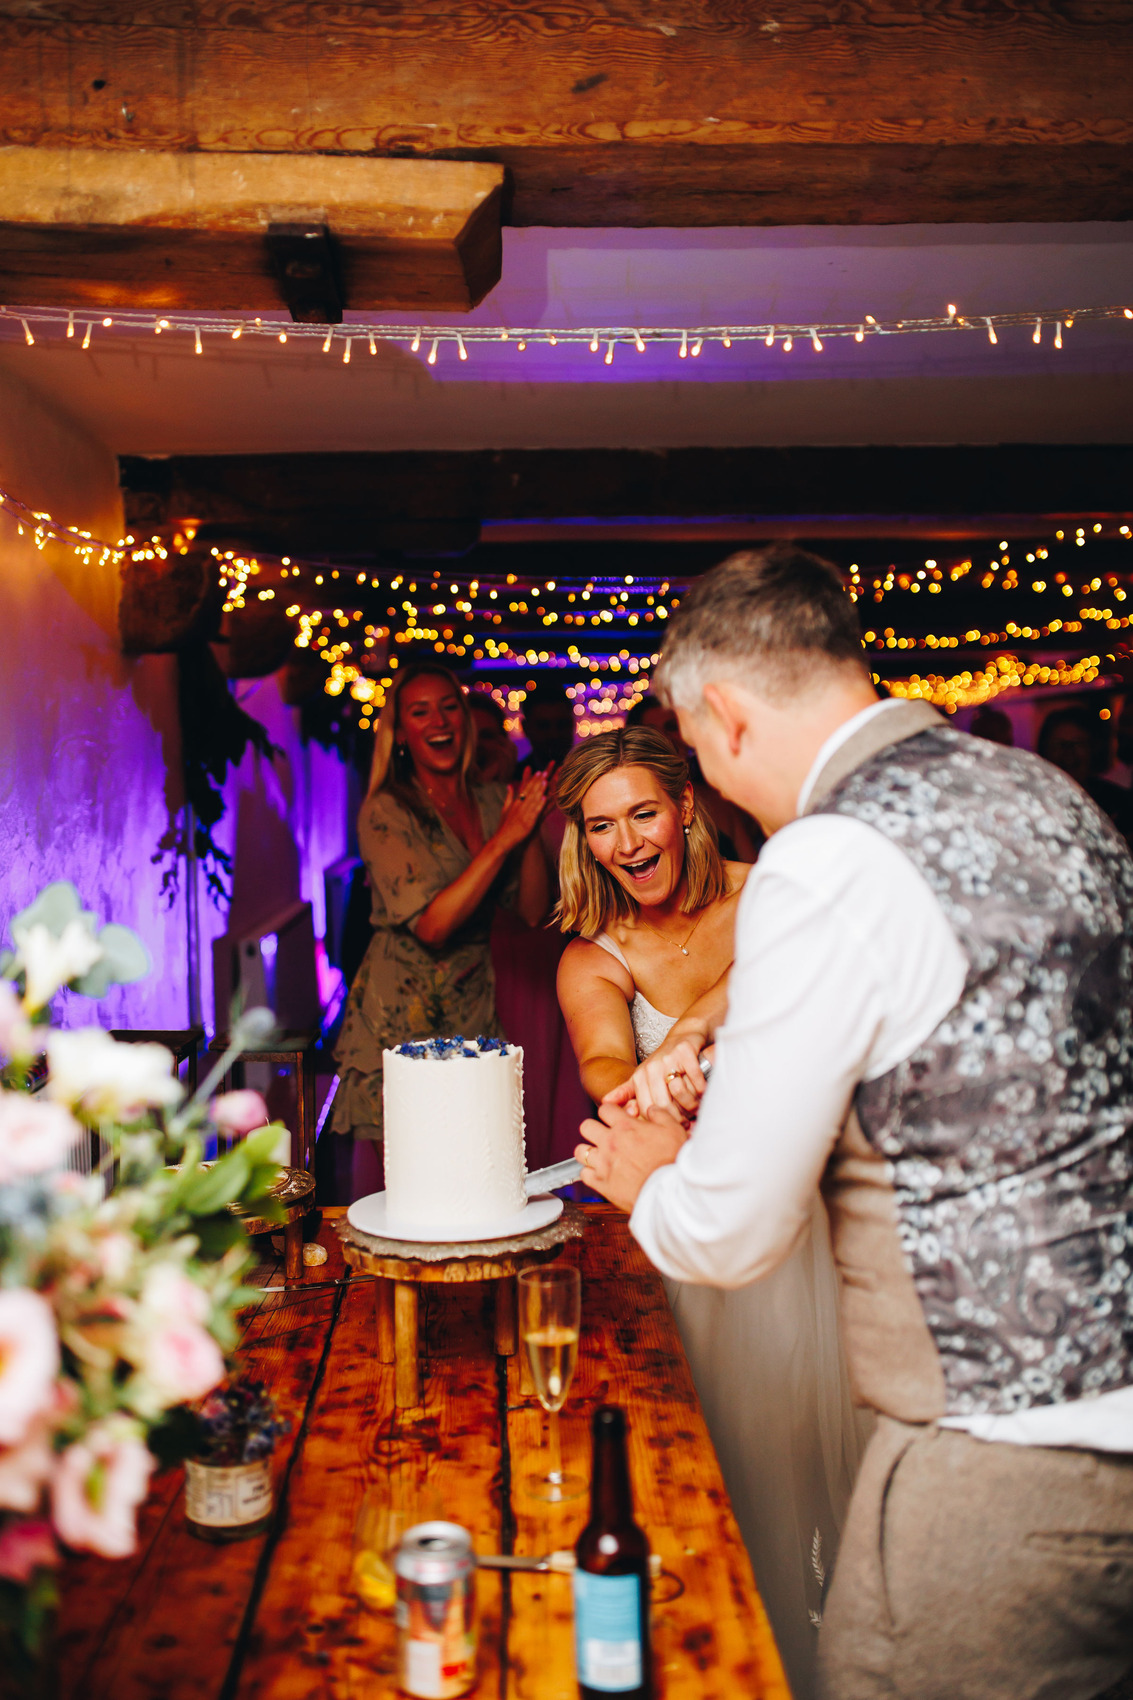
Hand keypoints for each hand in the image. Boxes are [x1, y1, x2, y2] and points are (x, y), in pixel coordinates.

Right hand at [494, 767, 550, 851]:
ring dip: (539, 790)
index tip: (539, 772)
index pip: (525, 789)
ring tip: (546, 781)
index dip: (533, 780)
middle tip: (545, 772)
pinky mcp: (527, 823)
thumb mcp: (505, 809)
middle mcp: (519, 807)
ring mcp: (523, 815)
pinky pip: (534, 812)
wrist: (502, 840)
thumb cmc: (504, 826)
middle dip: (538, 782)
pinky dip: (539, 804)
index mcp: (515, 803)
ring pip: (533, 800)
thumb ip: (509, 797)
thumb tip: (509, 785)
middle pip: (530, 792)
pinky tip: (544, 798)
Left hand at [574, 1101, 688, 1212]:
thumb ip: (660, 1115)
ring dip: (588, 1151)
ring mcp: (603, 1163)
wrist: (668, 1192)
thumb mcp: (673, 1129)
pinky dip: (590, 1174)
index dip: (610, 1112)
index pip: (605, 1109)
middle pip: (586, 1126)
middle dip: (593, 1129)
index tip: (615, 1118)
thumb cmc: (672, 1160)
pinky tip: (601, 1174)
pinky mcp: (601, 1183)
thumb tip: (651, 1109)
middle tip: (603, 1136)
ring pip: (580, 1151)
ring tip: (598, 1155)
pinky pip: (584, 1174)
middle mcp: (610, 1142)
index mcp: (626, 1127)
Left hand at [602, 1034, 707, 1119]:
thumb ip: (627, 1092)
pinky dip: (702, 1086)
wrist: (684, 1036)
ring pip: (680, 1092)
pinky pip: (695, 1079)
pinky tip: (702, 1089)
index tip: (671, 1127)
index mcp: (639, 1077)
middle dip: (678, 1116)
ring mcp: (668, 1059)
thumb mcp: (643, 1077)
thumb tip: (605, 1103)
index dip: (661, 1122)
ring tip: (695, 1105)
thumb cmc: (664, 1062)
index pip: (647, 1109)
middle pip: (664, 1104)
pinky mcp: (685, 1052)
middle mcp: (651, 1068)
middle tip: (688, 1120)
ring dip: (692, 1102)